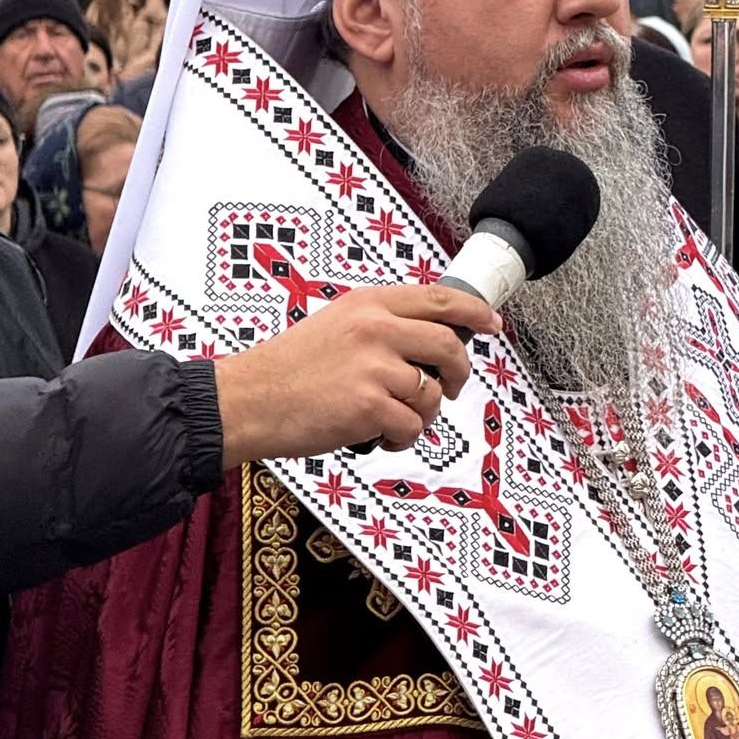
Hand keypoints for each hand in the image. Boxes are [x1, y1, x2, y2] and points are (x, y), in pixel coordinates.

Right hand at [214, 284, 500, 466]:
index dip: (475, 312)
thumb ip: (381, 325)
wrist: (247, 400)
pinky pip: (411, 428)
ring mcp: (373, 366)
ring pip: (431, 395)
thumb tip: (429, 340)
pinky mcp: (368, 405)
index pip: (441, 299)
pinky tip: (375, 435)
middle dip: (457, 375)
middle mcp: (376, 328)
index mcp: (368, 304)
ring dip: (418, 415)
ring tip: (388, 418)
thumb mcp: (335, 324)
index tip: (491, 324)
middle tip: (448, 388)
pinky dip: (399, 439)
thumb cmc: (287, 369)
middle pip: (449, 347)